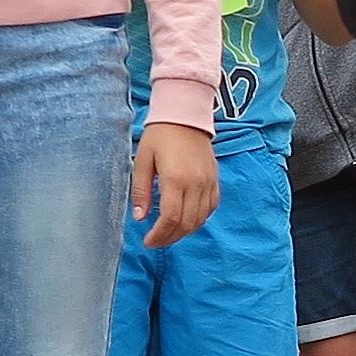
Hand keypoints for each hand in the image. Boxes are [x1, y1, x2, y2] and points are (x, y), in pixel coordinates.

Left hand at [131, 122, 218, 247]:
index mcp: (175, 179)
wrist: (185, 114)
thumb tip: (140, 217)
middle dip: (170, 238)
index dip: (159, 236)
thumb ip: (141, 191)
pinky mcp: (215, 179)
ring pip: (200, 219)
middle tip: (156, 242)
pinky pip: (211, 207)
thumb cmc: (160, 135)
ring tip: (169, 233)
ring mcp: (208, 182)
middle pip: (186, 223)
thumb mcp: (142, 160)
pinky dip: (199, 219)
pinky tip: (186, 219)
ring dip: (184, 231)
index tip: (148, 241)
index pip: (170, 219)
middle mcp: (195, 183)